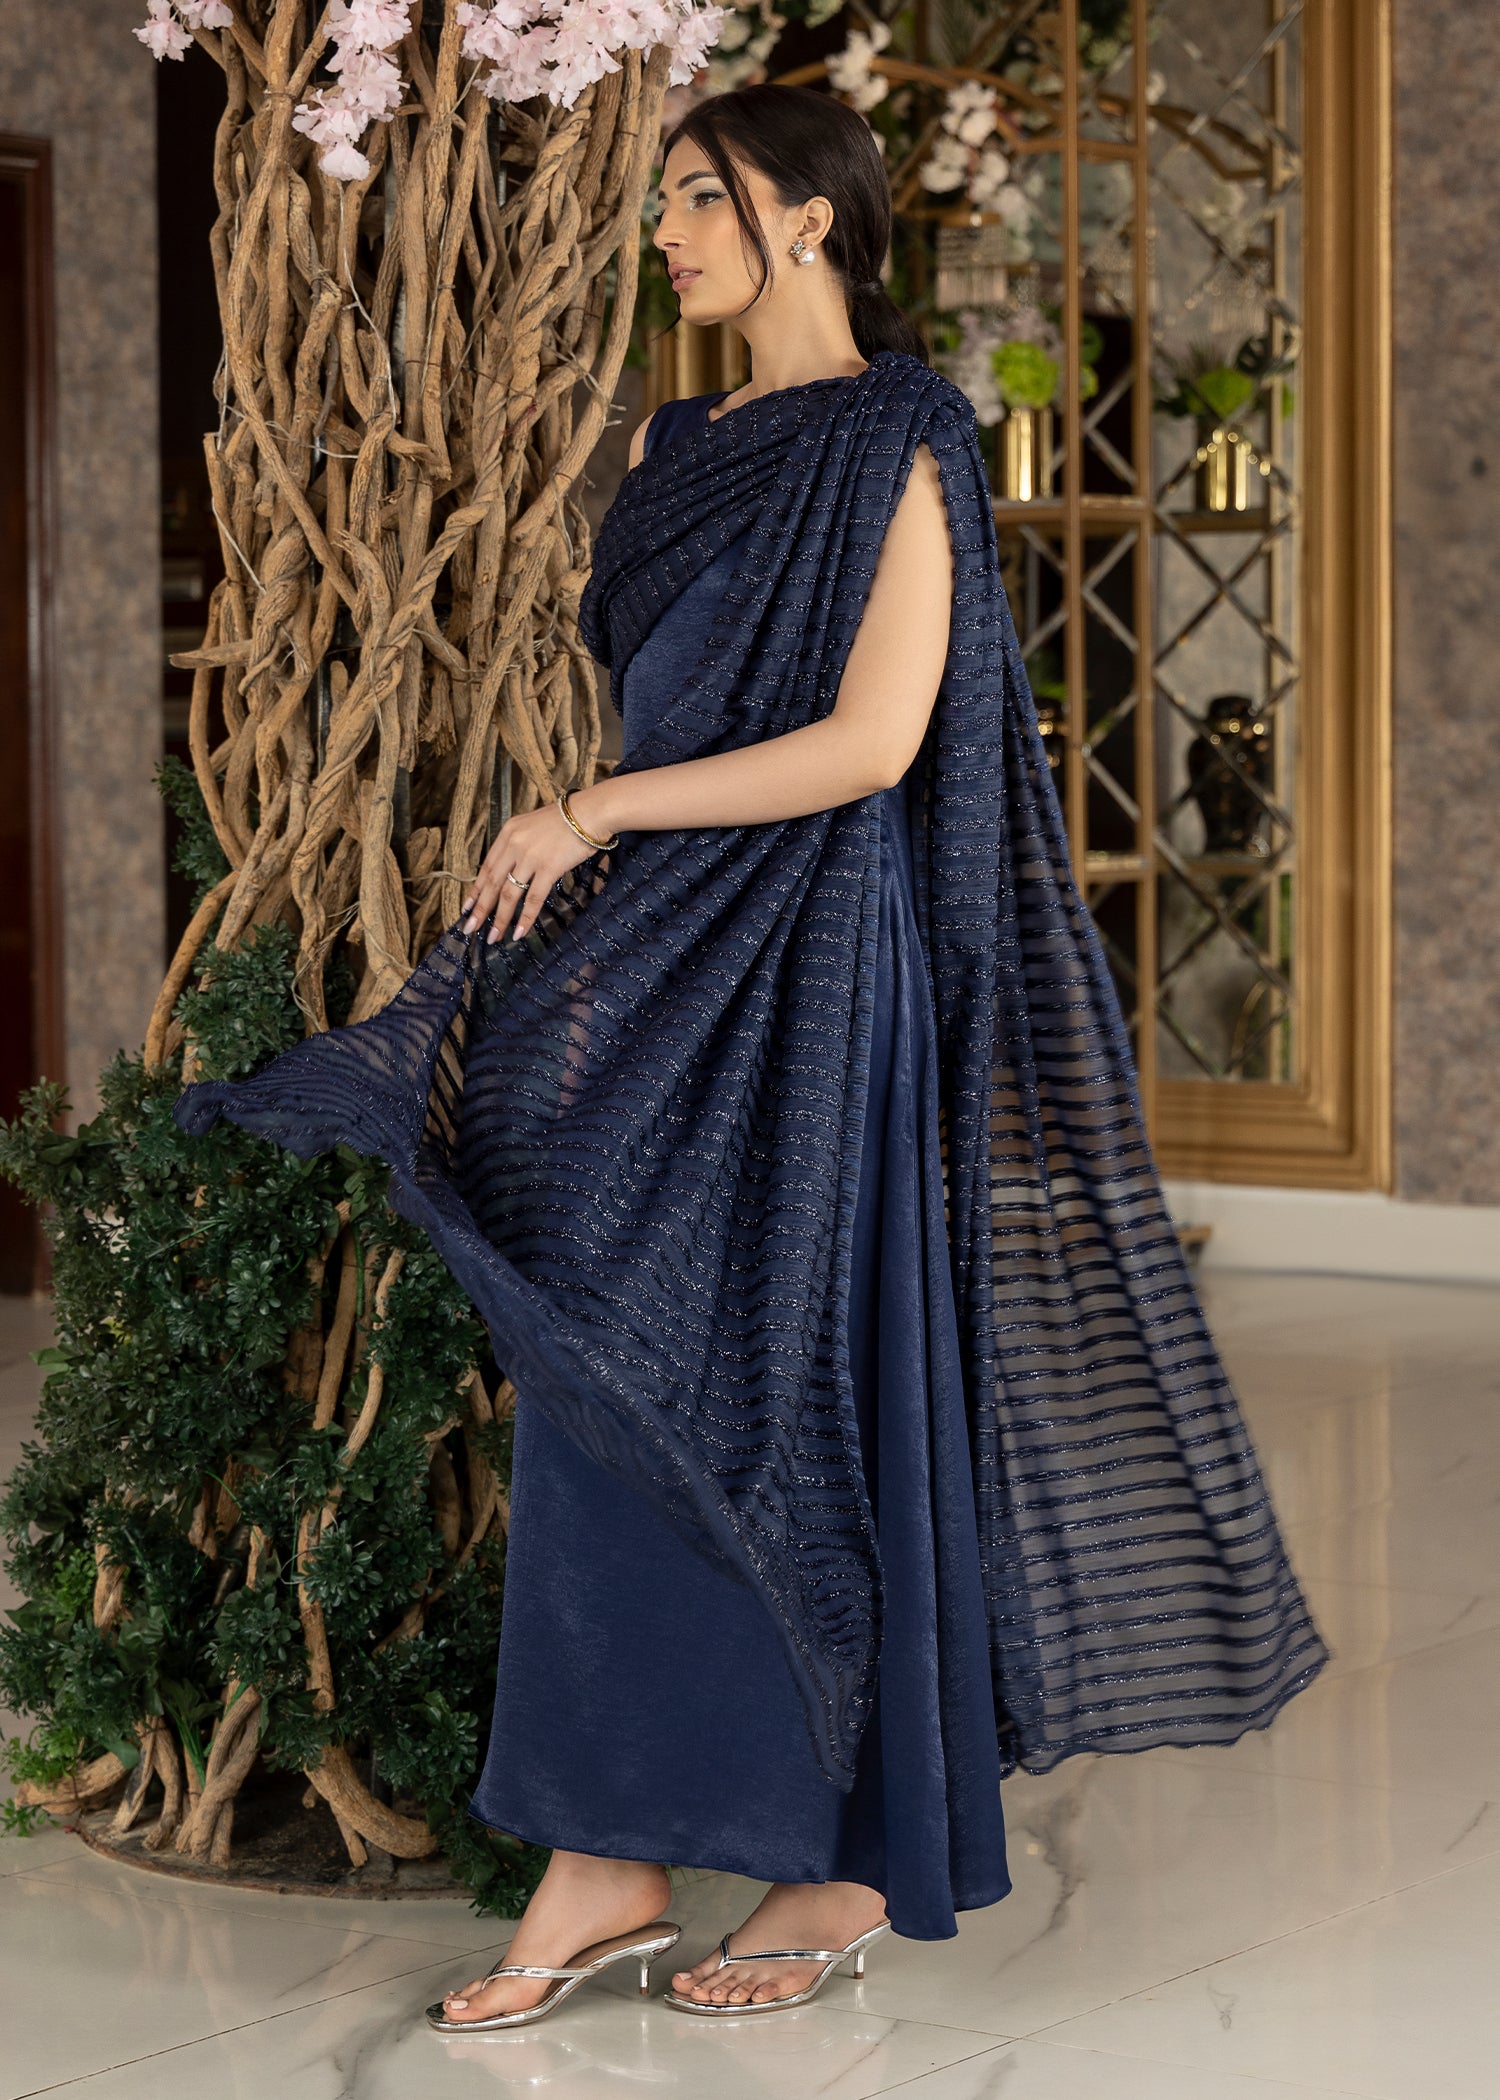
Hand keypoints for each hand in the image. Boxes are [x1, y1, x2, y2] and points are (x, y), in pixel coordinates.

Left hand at [461, 798, 598, 944]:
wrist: (589, 813)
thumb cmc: (567, 820)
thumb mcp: (532, 825)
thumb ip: (519, 843)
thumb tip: (513, 868)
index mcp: (508, 833)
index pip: (487, 867)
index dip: (475, 890)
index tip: (467, 907)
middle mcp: (514, 845)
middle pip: (492, 883)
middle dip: (480, 909)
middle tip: (470, 928)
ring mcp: (530, 857)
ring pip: (508, 894)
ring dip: (499, 919)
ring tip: (492, 937)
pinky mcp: (548, 868)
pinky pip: (533, 898)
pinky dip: (525, 918)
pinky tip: (519, 932)